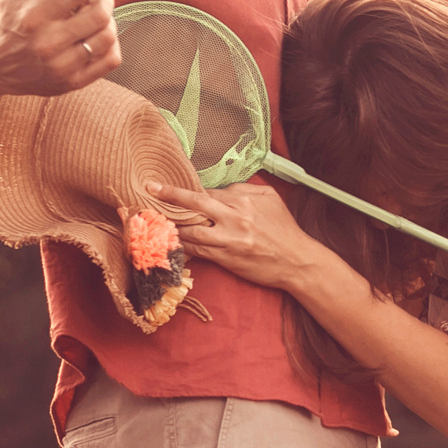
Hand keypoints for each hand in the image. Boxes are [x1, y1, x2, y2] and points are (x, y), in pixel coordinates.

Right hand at [0, 0, 117, 116]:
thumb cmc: (8, 21)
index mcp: (34, 17)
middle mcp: (49, 43)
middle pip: (99, 15)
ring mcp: (63, 66)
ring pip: (107, 37)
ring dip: (109, 21)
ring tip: (100, 15)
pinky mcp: (73, 82)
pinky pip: (110, 61)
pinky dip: (112, 45)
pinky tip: (99, 37)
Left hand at [146, 179, 327, 291]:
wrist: (297, 262)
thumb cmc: (285, 230)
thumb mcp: (270, 199)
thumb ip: (245, 189)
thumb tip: (221, 189)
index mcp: (244, 201)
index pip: (210, 191)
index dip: (189, 190)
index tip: (169, 186)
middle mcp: (234, 218)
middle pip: (196, 203)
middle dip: (171, 195)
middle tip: (151, 189)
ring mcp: (228, 240)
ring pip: (191, 229)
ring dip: (171, 225)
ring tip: (154, 220)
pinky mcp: (226, 258)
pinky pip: (197, 250)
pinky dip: (182, 245)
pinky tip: (170, 242)